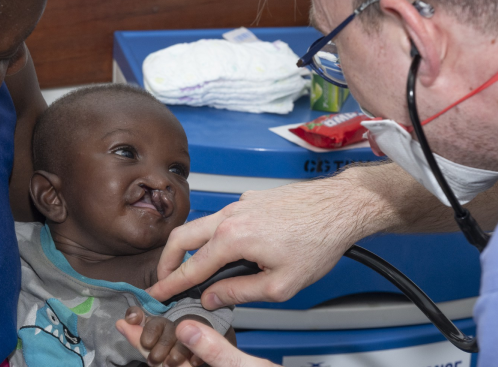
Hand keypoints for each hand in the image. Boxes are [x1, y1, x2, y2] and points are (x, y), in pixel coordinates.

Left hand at [118, 316, 278, 366]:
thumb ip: (216, 353)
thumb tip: (187, 329)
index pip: (164, 362)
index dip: (141, 342)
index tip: (125, 324)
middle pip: (166, 360)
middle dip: (146, 339)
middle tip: (127, 319)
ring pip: (179, 358)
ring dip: (162, 339)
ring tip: (144, 321)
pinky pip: (195, 358)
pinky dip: (184, 342)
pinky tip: (181, 330)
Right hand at [147, 170, 384, 309]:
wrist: (340, 207)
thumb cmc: (318, 241)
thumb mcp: (280, 284)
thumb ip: (239, 292)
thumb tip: (212, 297)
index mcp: (233, 238)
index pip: (191, 267)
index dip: (170, 285)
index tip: (157, 295)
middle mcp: (230, 216)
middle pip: (181, 238)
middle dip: (168, 262)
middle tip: (166, 281)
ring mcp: (239, 204)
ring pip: (200, 225)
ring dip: (190, 248)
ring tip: (194, 269)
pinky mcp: (249, 200)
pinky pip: (221, 218)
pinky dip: (213, 235)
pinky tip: (227, 250)